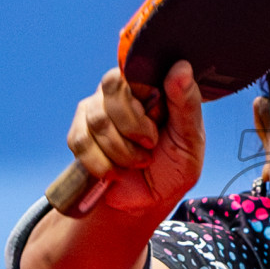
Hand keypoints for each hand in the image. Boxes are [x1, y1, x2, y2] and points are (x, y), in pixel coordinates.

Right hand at [66, 61, 203, 215]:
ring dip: (122, 151)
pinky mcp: (79, 133)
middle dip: (133, 127)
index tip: (156, 124)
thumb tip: (181, 67)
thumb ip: (186, 104)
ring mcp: (96, 110)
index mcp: (150, 85)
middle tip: (150, 145)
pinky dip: (103, 164)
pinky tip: (116, 171)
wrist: (147, 201)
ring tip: (138, 162)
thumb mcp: (190, 139)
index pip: (135, 70)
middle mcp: (120, 91)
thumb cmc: (173, 167)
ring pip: (98, 119)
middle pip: (113, 88)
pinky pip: (81, 141)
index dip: (143, 99)